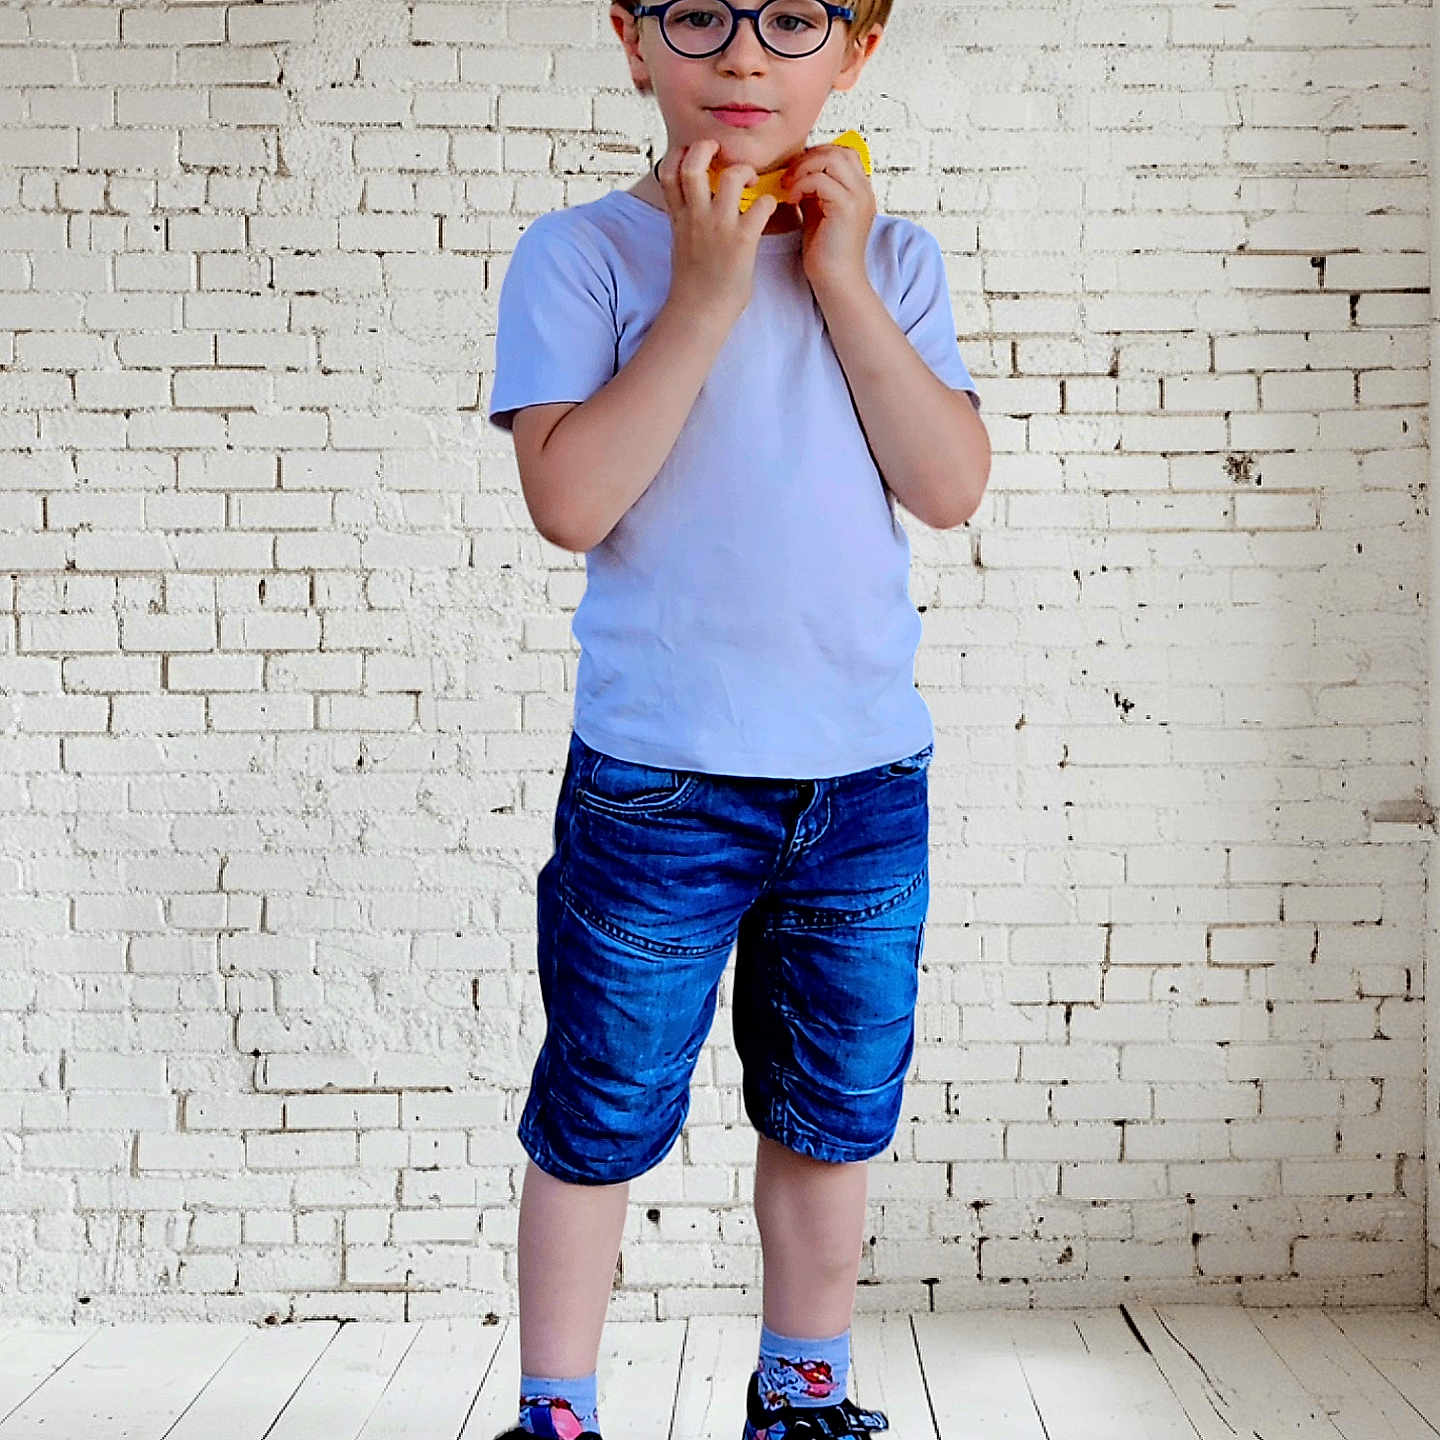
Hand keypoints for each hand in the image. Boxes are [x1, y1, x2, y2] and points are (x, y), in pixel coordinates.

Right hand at [657, 138, 781, 329]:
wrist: (699, 313)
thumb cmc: (694, 282)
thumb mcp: (680, 242)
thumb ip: (686, 218)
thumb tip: (692, 204)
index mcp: (679, 216)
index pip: (667, 170)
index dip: (680, 154)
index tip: (695, 156)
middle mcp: (696, 216)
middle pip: (694, 163)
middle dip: (709, 148)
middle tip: (723, 154)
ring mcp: (719, 227)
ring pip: (732, 175)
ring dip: (747, 171)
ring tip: (752, 183)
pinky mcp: (742, 240)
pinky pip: (762, 205)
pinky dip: (770, 202)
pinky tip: (769, 209)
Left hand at [780, 142, 876, 291]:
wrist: (836, 282)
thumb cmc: (825, 254)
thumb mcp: (818, 212)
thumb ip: (813, 190)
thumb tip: (797, 172)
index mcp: (860, 191)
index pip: (843, 154)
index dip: (817, 156)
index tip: (796, 173)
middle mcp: (864, 191)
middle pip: (838, 151)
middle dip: (808, 158)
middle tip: (789, 177)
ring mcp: (858, 198)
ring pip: (831, 159)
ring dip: (804, 169)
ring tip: (789, 187)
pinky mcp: (847, 208)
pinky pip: (821, 180)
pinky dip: (802, 185)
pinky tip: (792, 200)